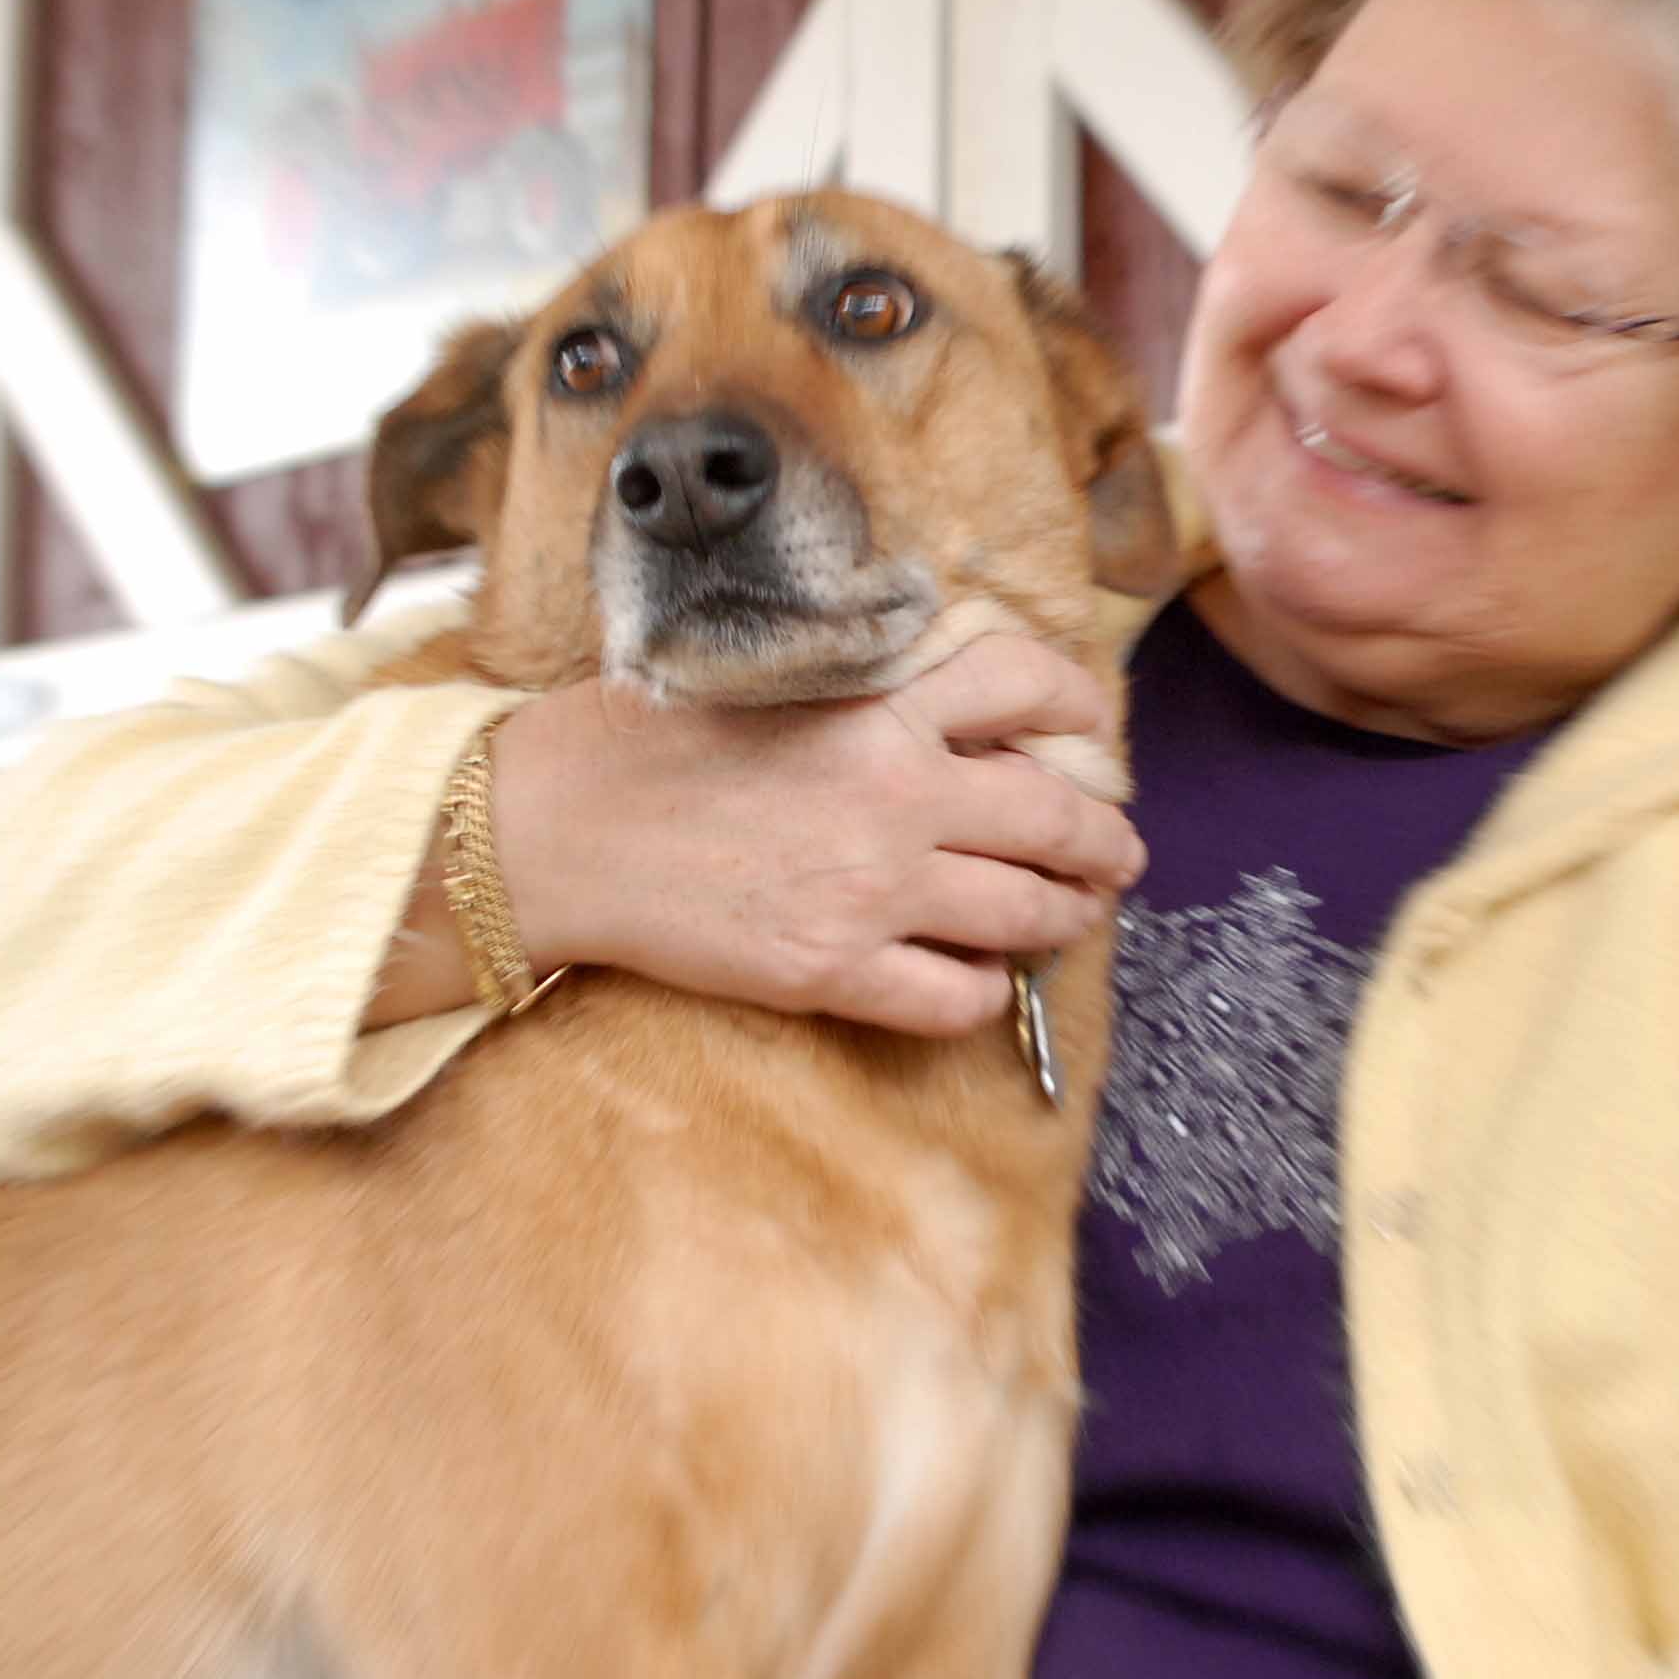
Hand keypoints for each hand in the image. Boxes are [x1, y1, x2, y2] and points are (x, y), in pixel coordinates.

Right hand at [482, 634, 1144, 1036]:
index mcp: (881, 708)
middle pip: (1056, 817)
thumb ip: (869, 694)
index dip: (1078, 703)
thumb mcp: (772, 679)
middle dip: (1105, 841)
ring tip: (1071, 915)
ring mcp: (871, 890)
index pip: (1024, 681)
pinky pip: (955, 998)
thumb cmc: (647, 742)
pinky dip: (984, 992)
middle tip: (1118, 853)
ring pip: (1026, 914)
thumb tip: (950, 714)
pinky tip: (974, 979)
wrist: (559, 828)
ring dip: (1066, 916)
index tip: (1092, 727)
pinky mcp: (833, 970)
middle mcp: (896, 796)